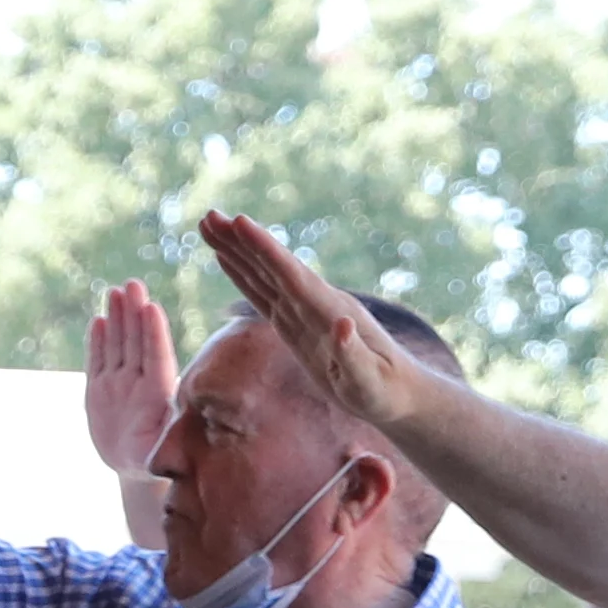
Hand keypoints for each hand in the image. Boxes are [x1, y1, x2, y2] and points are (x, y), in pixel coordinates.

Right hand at [84, 280, 180, 478]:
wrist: (134, 467)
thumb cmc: (153, 463)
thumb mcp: (158, 456)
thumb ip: (163, 443)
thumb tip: (173, 438)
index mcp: (157, 396)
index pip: (156, 358)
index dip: (154, 334)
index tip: (152, 309)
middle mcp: (139, 384)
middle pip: (137, 343)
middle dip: (134, 314)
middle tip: (133, 285)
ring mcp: (119, 385)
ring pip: (119, 345)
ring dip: (118, 319)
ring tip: (116, 292)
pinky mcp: (100, 390)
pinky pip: (98, 361)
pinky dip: (98, 342)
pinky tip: (99, 321)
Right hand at [194, 213, 435, 438]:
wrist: (399, 392)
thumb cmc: (385, 391)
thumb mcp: (370, 381)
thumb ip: (354, 355)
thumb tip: (341, 324)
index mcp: (329, 312)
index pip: (291, 275)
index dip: (265, 249)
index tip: (240, 222)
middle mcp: (315, 303)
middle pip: (271, 266)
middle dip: (240, 241)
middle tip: (209, 215)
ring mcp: (304, 310)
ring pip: (263, 274)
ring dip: (236, 249)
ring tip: (209, 225)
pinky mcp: (295, 322)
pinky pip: (263, 293)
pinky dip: (243, 273)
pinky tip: (227, 259)